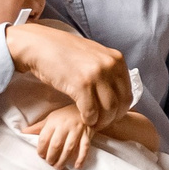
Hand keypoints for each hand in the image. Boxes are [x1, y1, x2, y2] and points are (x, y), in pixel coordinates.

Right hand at [5, 22, 128, 126]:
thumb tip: (118, 94)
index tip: (110, 116)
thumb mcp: (95, 56)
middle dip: (112, 118)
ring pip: (108, 111)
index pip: (128, 94)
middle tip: (101, 123)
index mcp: (116, 59)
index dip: (120, 110)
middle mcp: (110, 65)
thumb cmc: (64, 52)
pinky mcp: (81, 84)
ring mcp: (97, 75)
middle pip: (121, 104)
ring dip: (100, 122)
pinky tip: (83, 119)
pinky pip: (91, 112)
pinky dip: (88, 120)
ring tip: (92, 123)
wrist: (40, 46)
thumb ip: (109, 71)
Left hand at [23, 104, 94, 169]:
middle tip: (50, 163)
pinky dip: (81, 158)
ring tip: (59, 167)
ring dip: (63, 160)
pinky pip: (85, 147)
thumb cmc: (65, 115)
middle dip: (51, 157)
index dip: (41, 149)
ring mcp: (77, 130)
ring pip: (69, 148)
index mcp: (54, 122)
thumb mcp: (50, 118)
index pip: (44, 138)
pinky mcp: (87, 134)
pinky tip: (77, 166)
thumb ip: (38, 127)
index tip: (41, 156)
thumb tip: (23, 132)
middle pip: (56, 145)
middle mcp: (65, 126)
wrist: (87, 107)